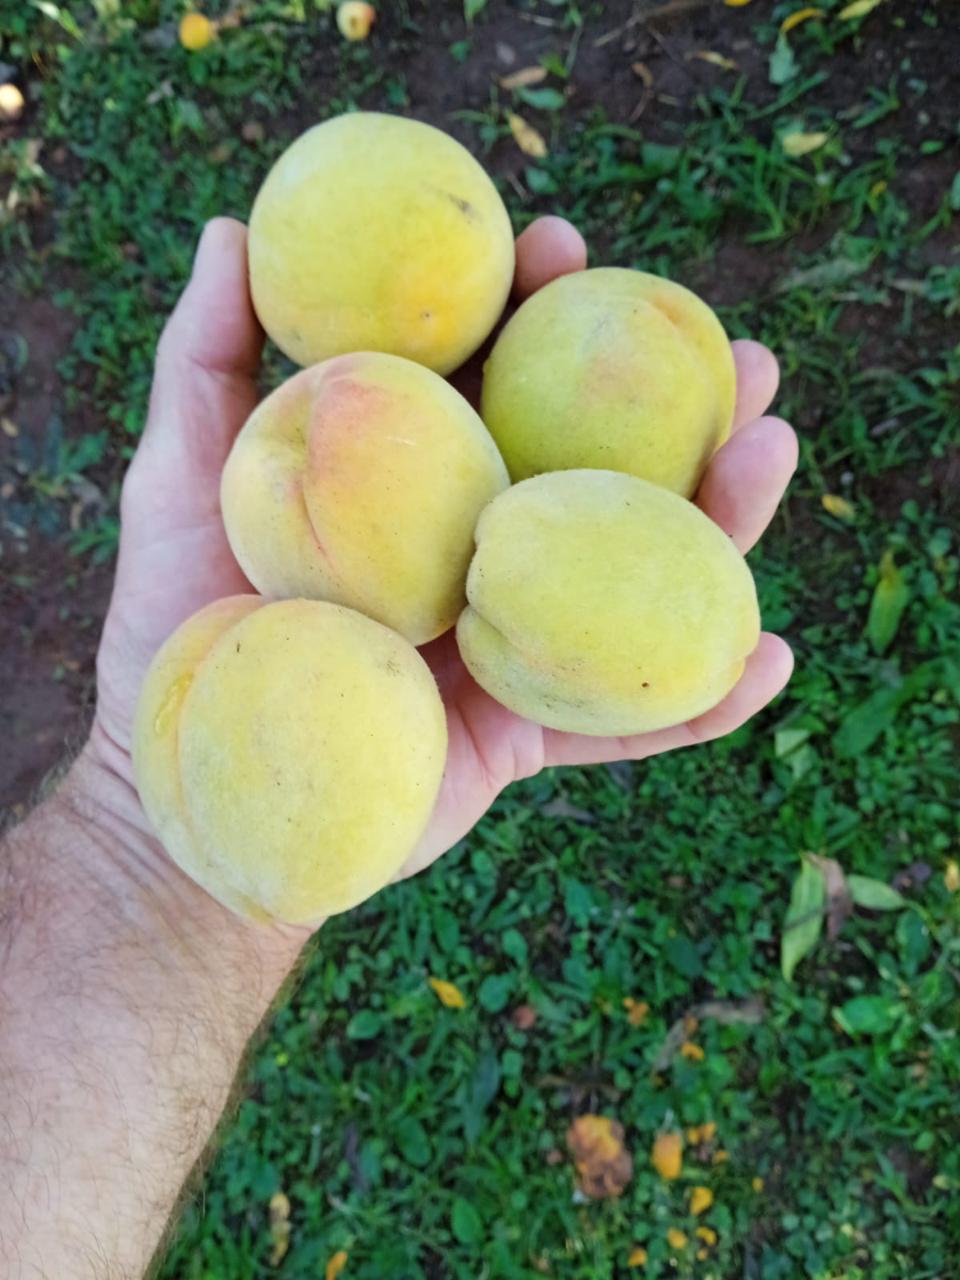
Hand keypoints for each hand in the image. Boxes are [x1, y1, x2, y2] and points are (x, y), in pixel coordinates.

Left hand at [87, 215, 796, 913]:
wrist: (189, 785)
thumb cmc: (175, 627)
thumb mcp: (179, 478)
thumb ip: (205, 360)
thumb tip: (228, 229)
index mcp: (418, 489)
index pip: (495, 386)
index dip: (534, 312)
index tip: (561, 242)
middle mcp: (482, 556)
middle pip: (596, 473)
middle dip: (675, 407)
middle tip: (740, 350)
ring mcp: (512, 646)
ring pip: (636, 583)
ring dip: (722, 524)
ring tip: (778, 451)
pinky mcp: (524, 737)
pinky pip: (625, 725)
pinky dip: (700, 703)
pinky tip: (773, 658)